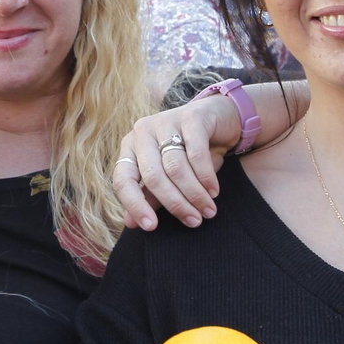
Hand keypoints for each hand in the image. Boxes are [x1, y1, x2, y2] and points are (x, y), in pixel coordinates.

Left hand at [113, 96, 239, 230]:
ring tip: (208, 210)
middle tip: (194, 221)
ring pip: (175, 167)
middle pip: (153, 176)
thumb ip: (150, 197)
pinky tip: (213, 191)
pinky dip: (205, 177)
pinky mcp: (191, 116)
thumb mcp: (169, 176)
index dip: (135, 205)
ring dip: (194, 194)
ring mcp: (165, 121)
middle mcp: (142, 132)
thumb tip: (130, 223)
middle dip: (175, 204)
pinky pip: (196, 154)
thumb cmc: (190, 151)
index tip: (151, 227)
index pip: (123, 180)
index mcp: (130, 147)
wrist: (220, 118)